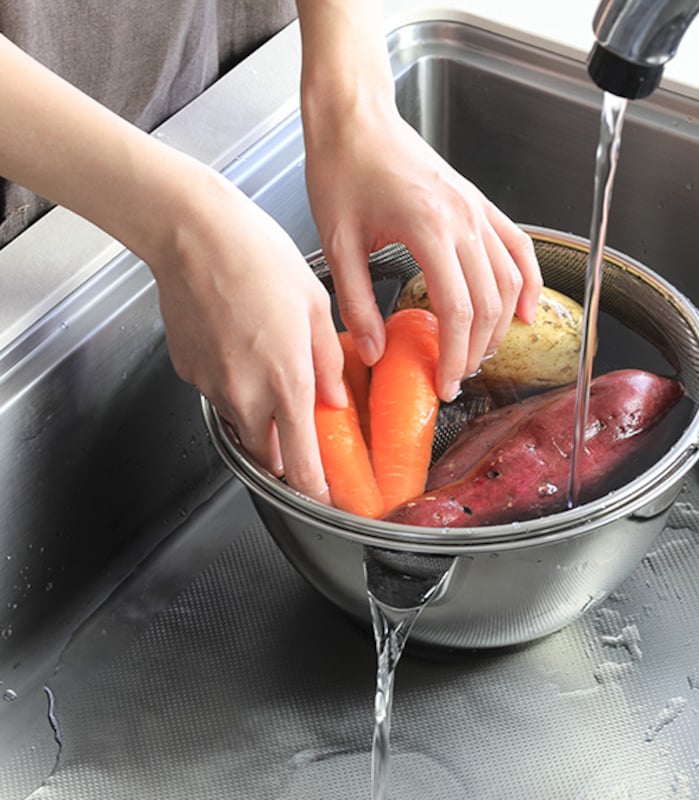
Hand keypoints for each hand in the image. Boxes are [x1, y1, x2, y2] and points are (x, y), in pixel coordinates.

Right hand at [151, 172, 345, 501]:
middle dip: (285, 453)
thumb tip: (335, 399)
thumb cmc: (260, 258)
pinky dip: (232, 387)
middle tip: (300, 428)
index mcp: (286, 381)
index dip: (312, 489)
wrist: (194, 233)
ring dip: (258, 419)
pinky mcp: (187, 371)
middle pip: (265, 455)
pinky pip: (217, 395)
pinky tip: (241, 349)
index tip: (321, 496)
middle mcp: (244, 394)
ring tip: (268, 371)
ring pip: (240, 425)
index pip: (300, 463)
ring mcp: (210, 385)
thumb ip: (328, 362)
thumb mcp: (316, 306)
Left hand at [305, 104, 541, 400]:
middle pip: (488, 303)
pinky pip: (517, 247)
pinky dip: (527, 282)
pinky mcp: (478, 204)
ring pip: (509, 281)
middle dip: (475, 350)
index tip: (443, 385)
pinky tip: (524, 310)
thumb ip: (356, 303)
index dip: (454, 356)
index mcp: (429, 228)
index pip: (458, 311)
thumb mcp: (336, 244)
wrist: (356, 120)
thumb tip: (375, 353)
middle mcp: (463, 219)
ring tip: (477, 354)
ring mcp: (477, 210)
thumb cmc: (342, 171)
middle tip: (454, 377)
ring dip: (500, 326)